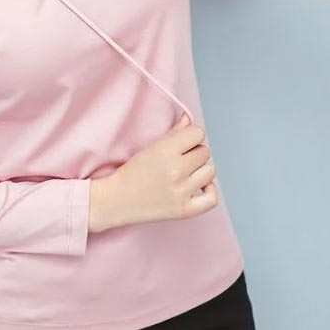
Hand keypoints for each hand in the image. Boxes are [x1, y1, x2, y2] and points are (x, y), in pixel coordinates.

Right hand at [89, 113, 217, 232]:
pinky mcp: (184, 210)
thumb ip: (173, 132)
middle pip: (204, 152)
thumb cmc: (132, 172)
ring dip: (201, 171)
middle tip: (180, 159)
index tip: (183, 143)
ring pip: (210, 171)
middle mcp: (175, 170)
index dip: (191, 136)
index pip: (197, 133)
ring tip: (187, 173)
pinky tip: (198, 186)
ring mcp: (181, 191)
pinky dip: (208, 190)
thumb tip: (189, 120)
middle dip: (194, 153)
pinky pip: (212, 198)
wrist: (117, 200)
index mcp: (165, 150)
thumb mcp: (151, 147)